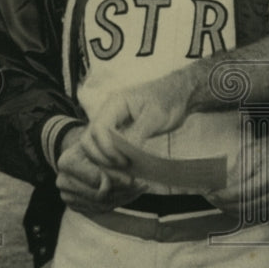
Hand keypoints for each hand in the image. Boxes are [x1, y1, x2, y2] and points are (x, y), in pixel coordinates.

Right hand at [56, 125, 143, 214]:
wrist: (82, 153)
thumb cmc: (96, 145)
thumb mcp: (104, 144)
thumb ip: (113, 160)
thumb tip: (128, 181)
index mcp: (66, 162)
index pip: (95, 178)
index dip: (116, 180)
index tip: (133, 178)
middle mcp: (62, 181)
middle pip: (99, 195)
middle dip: (123, 190)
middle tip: (142, 185)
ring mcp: (67, 196)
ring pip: (101, 205)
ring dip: (123, 198)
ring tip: (139, 189)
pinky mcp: (74, 206)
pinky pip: (99, 210)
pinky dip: (117, 203)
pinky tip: (130, 194)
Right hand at [80, 69, 194, 169]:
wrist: (179, 95)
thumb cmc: (169, 99)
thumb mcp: (156, 116)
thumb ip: (138, 132)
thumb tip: (125, 152)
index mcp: (114, 103)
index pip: (98, 128)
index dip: (107, 148)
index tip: (123, 160)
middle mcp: (108, 113)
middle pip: (89, 139)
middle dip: (101, 157)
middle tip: (122, 168)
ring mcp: (112, 124)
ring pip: (94, 146)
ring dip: (104, 161)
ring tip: (124, 172)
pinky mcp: (118, 133)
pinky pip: (106, 148)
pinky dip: (112, 160)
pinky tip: (126, 169)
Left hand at [206, 129, 268, 224]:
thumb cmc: (266, 150)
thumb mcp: (251, 150)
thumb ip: (237, 168)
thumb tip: (220, 183)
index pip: (244, 192)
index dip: (225, 195)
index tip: (211, 193)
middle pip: (245, 206)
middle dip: (224, 204)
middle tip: (209, 198)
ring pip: (248, 213)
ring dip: (229, 209)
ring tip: (216, 201)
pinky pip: (253, 216)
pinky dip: (238, 212)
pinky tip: (227, 205)